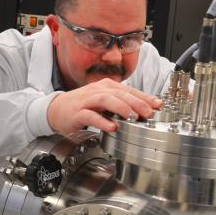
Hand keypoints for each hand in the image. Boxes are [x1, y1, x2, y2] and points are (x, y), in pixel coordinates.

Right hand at [47, 79, 161, 133]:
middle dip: (136, 103)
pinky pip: (90, 115)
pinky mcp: (77, 113)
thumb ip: (123, 104)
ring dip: (120, 108)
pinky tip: (111, 127)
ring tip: (132, 117)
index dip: (144, 97)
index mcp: (106, 86)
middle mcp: (97, 90)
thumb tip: (146, 108)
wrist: (57, 110)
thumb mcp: (105, 102)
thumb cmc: (84, 106)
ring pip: (105, 100)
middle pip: (119, 93)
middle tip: (148, 113)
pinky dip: (101, 121)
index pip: (129, 90)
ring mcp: (86, 101)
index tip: (158, 105)